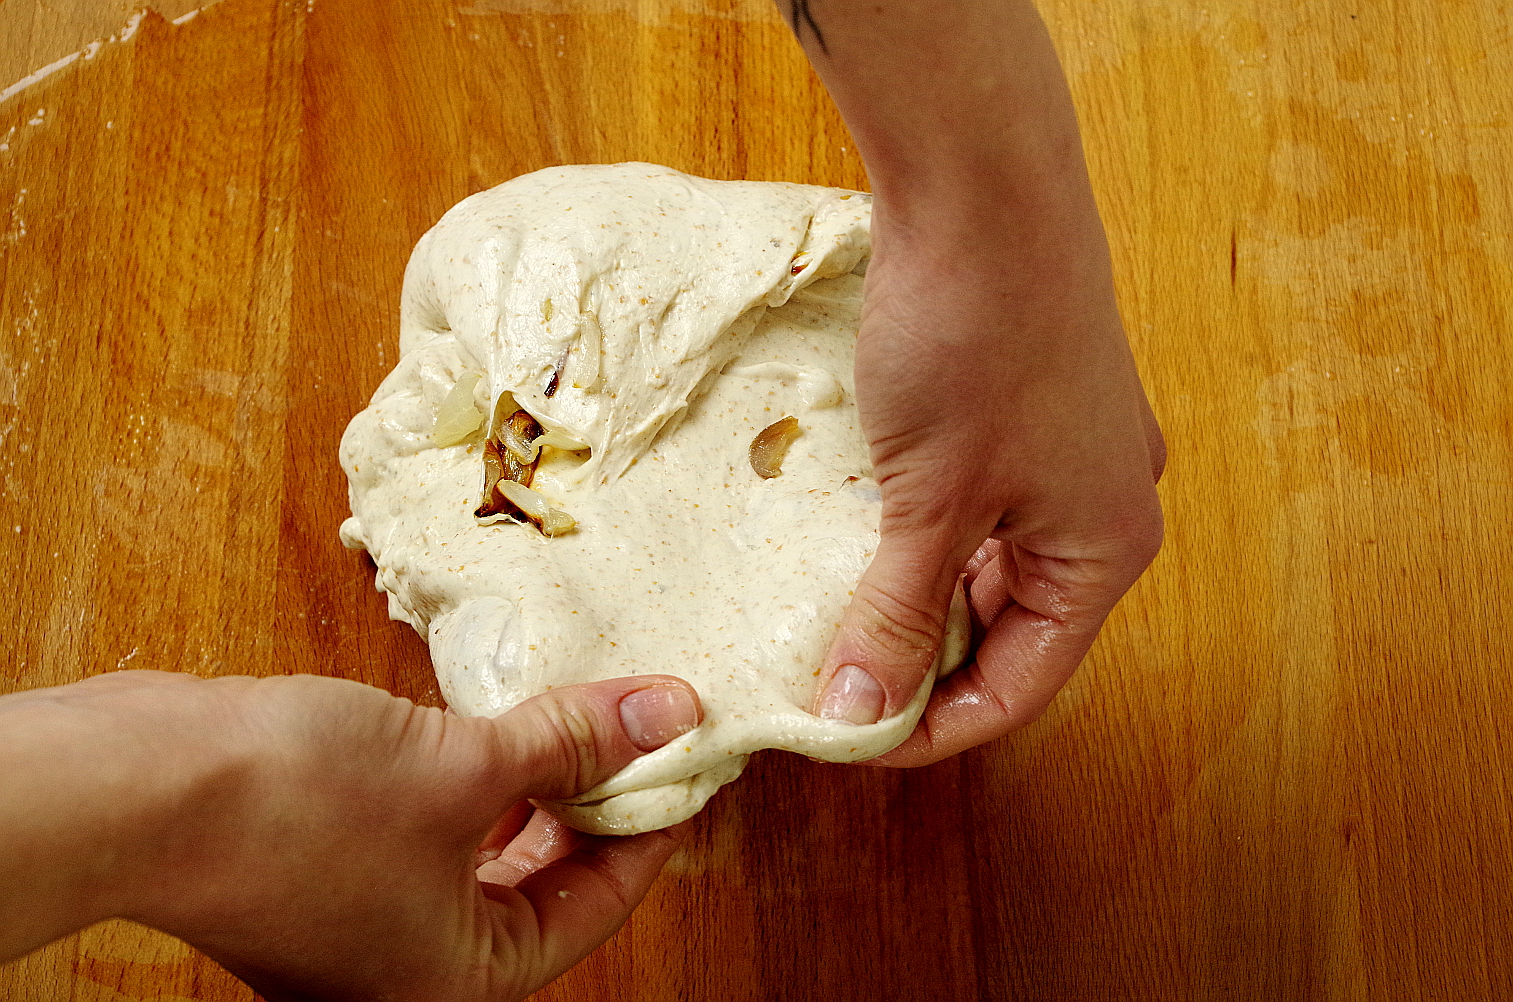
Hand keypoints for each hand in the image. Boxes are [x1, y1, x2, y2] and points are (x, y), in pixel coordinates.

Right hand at [1, 669, 700, 1000]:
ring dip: (537, 782)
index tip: (684, 759)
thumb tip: (669, 714)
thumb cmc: (297, 806)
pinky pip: (436, 825)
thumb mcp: (465, 765)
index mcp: (464, 976)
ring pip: (490, 850)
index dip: (651, 826)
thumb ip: (573, 741)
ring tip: (578, 715)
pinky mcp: (334, 865)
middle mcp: (419, 964)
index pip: (598, 906)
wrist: (140, 785)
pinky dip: (477, 778)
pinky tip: (498, 722)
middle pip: (545, 882)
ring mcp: (372, 919)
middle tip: (638, 729)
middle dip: (594, 800)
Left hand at [813, 200, 1164, 763]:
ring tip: (834, 625)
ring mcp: (1069, 458)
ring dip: (917, 601)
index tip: (847, 737)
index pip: (1022, 683)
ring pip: (989, 571)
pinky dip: (923, 541)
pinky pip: (979, 512)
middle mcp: (1102, 511)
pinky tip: (859, 548)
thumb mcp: (930, 498)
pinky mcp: (1027, 414)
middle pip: (1010, 631)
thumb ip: (896, 611)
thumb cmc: (973, 343)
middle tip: (831, 685)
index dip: (934, 726)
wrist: (983, 185)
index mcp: (1106, 549)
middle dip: (921, 664)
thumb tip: (859, 711)